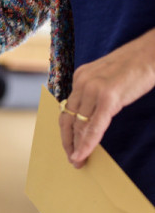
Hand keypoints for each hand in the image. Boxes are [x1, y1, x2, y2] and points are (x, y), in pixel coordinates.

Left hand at [60, 28, 154, 168]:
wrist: (154, 50)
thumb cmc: (137, 65)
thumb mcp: (109, 78)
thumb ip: (97, 93)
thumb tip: (93, 115)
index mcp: (80, 77)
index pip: (67, 109)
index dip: (66, 130)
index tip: (68, 145)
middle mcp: (82, 82)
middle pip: (68, 119)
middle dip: (68, 141)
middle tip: (71, 159)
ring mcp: (93, 88)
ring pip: (79, 125)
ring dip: (77, 146)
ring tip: (78, 161)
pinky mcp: (108, 96)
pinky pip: (94, 126)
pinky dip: (87, 143)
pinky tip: (83, 155)